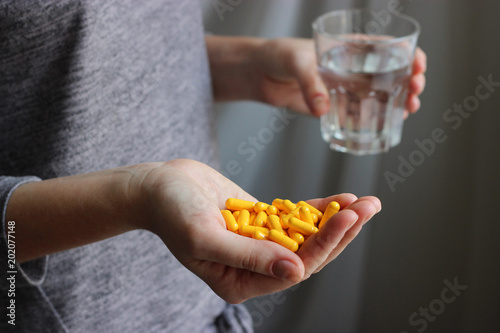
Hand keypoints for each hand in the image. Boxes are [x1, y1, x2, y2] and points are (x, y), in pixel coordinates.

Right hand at [135, 159, 380, 302]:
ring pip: (306, 236)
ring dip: (336, 220)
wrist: (158, 186)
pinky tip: (341, 199)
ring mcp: (260, 244)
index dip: (322, 245)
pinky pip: (295, 218)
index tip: (347, 218)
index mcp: (239, 282)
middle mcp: (253, 268)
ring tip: (367, 203)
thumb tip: (296, 273)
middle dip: (341, 232)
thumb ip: (248, 256)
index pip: (292, 270)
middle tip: (370, 207)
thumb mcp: (204, 236)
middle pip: (307, 254)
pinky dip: (318, 209)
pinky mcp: (261, 222)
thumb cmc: (170, 211)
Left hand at [248, 38, 425, 116]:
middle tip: (416, 90)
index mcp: (348, 47)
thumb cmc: (277, 55)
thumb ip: (310, 84)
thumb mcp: (296, 63)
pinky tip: (387, 125)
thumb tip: (323, 110)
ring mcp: (344, 88)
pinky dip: (374, 119)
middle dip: (410, 80)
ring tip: (410, 108)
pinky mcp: (333, 106)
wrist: (258, 73)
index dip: (408, 53)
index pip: (386, 47)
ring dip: (399, 101)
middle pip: (390, 72)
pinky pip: (358, 113)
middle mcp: (351, 67)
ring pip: (379, 95)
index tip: (418, 63)